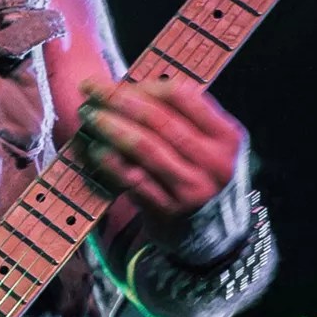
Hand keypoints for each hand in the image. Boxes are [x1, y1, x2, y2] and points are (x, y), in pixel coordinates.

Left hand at [72, 77, 246, 230]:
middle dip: (119, 100)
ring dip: (111, 126)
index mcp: (227, 136)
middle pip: (159, 120)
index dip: (146, 85)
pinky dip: (111, 161)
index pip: (184, 97)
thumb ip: (182, 118)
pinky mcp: (168, 209)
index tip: (117, 82)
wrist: (215, 234)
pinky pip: (133, 179)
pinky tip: (94, 148)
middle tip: (90, 89)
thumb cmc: (203, 175)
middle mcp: (213, 161)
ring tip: (89, 114)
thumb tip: (127, 87)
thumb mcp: (210, 145)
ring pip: (145, 147)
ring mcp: (192, 188)